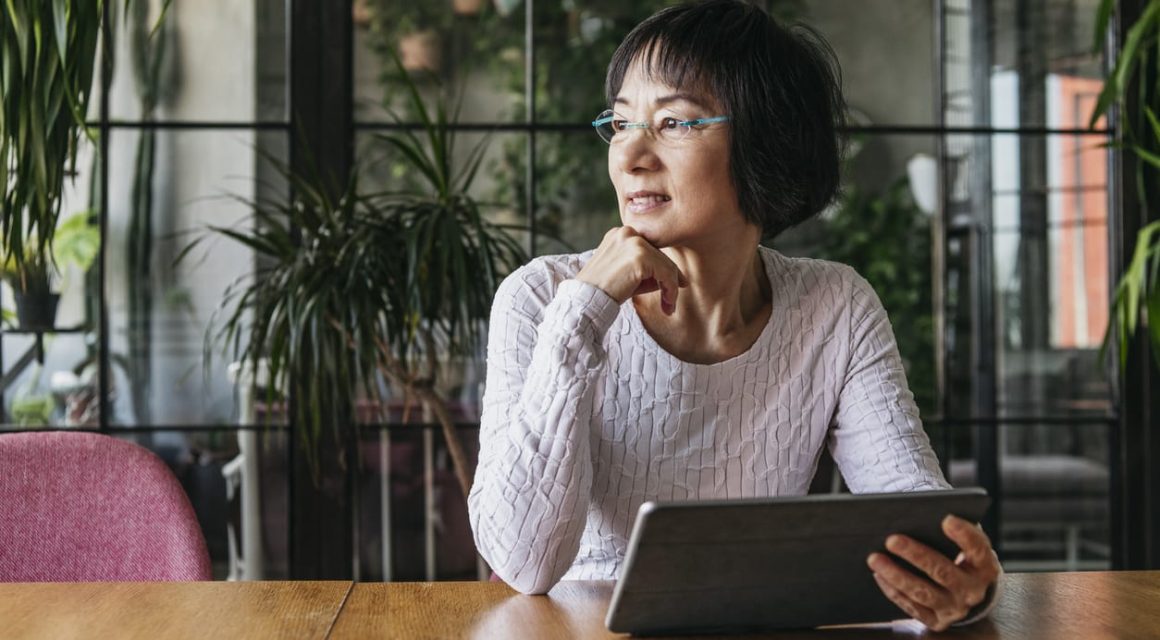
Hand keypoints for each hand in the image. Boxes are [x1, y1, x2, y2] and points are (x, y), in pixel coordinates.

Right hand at [575, 226, 687, 313]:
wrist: (586, 299)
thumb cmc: (604, 290)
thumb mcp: (625, 273)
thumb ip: (646, 269)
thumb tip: (675, 277)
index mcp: (620, 234)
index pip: (650, 250)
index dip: (663, 269)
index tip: (674, 286)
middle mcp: (627, 232)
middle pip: (660, 255)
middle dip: (669, 280)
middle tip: (671, 302)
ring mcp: (634, 242)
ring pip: (666, 264)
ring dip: (672, 288)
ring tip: (668, 306)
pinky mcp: (640, 255)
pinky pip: (666, 273)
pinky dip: (671, 290)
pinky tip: (667, 304)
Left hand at [866, 515, 1001, 630]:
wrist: (968, 591)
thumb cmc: (963, 557)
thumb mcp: (968, 544)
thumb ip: (955, 530)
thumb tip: (919, 514)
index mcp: (984, 566)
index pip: (978, 549)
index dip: (964, 535)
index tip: (946, 519)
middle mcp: (972, 590)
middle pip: (943, 572)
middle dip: (916, 554)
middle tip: (891, 539)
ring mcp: (955, 608)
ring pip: (923, 593)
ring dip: (897, 575)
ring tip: (875, 558)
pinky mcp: (938, 620)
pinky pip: (913, 608)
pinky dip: (894, 591)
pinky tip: (879, 575)